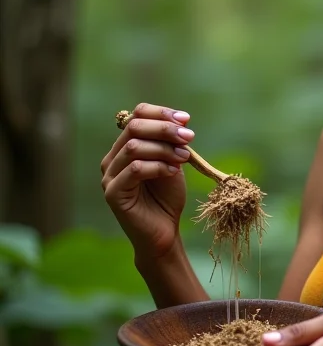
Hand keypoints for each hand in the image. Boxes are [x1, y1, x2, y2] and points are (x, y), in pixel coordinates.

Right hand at [101, 103, 193, 259]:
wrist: (164, 231)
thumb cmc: (167, 197)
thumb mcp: (172, 163)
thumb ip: (171, 144)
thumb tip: (180, 122)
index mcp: (125, 147)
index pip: (136, 116)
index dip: (161, 113)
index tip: (186, 119)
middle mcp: (112, 158)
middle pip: (134, 127)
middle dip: (165, 129)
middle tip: (189, 137)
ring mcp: (109, 176)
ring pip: (134, 147)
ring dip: (164, 148)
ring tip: (184, 157)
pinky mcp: (113, 193)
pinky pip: (135, 170)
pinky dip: (158, 166)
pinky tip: (173, 171)